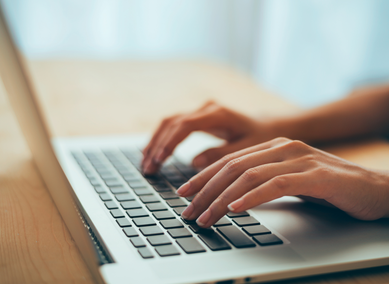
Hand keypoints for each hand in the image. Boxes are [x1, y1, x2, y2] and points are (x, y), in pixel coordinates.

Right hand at [142, 101, 274, 173]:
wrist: (269, 125)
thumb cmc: (261, 137)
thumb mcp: (247, 149)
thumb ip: (221, 155)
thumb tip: (194, 162)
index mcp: (218, 114)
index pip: (185, 125)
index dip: (169, 142)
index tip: (159, 160)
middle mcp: (206, 109)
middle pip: (172, 122)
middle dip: (157, 145)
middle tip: (148, 169)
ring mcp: (201, 111)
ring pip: (169, 122)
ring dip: (156, 142)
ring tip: (146, 163)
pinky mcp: (199, 118)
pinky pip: (174, 125)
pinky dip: (162, 138)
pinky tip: (153, 152)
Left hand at [177, 137, 388, 226]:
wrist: (375, 189)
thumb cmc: (329, 187)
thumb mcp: (289, 181)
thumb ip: (262, 182)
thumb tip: (228, 197)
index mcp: (274, 147)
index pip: (229, 161)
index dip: (203, 178)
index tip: (184, 194)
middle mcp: (283, 147)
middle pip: (232, 167)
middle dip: (205, 190)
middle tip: (188, 210)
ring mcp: (300, 159)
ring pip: (248, 176)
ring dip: (222, 198)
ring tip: (205, 216)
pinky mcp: (316, 175)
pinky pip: (275, 184)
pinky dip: (251, 197)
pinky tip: (235, 209)